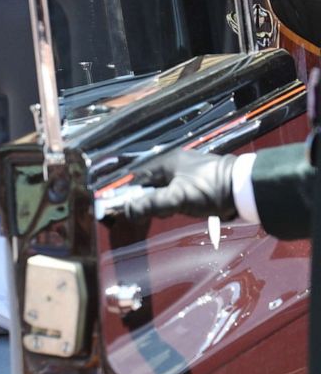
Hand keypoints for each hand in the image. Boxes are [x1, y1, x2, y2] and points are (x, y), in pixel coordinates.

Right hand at [122, 149, 237, 220]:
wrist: (246, 190)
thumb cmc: (209, 189)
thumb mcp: (177, 197)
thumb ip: (151, 204)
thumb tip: (127, 211)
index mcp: (167, 161)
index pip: (139, 177)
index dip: (132, 193)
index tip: (131, 209)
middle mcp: (176, 163)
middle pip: (152, 184)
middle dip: (151, 200)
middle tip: (159, 212)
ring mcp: (190, 171)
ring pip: (167, 189)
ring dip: (166, 203)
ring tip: (173, 212)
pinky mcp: (201, 181)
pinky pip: (180, 192)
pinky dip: (178, 202)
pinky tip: (184, 210)